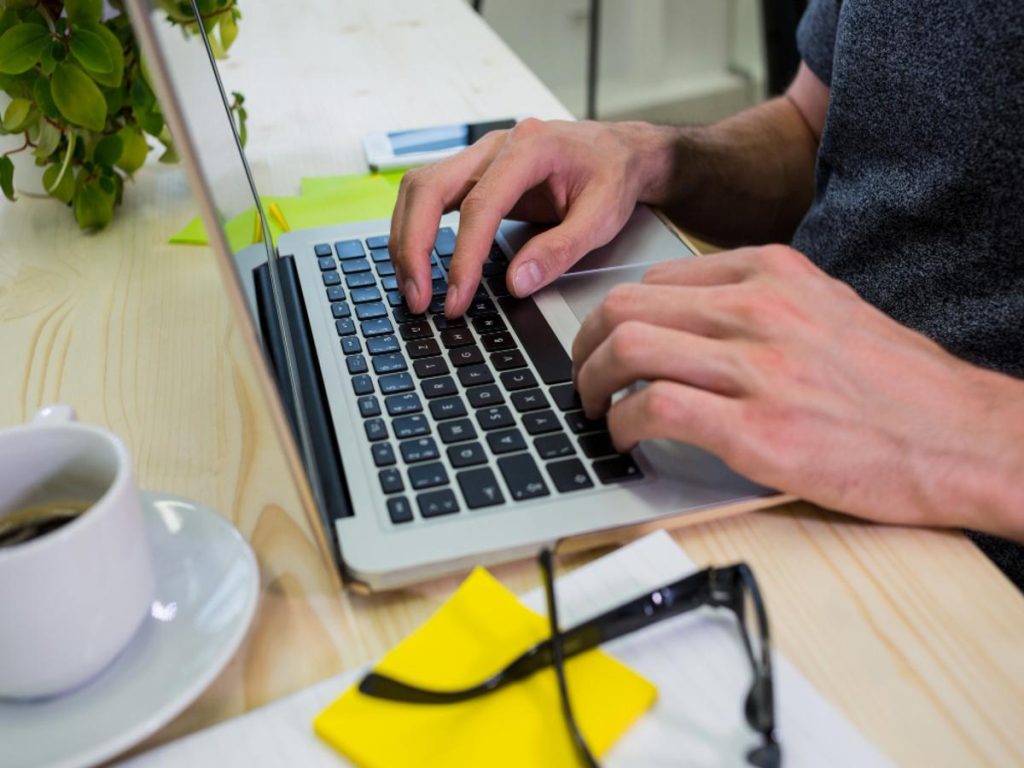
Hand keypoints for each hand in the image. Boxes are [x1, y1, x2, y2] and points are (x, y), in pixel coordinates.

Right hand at [389, 118, 667, 315]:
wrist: (620, 152)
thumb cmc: (613, 177)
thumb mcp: (602, 217)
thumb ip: (560, 250)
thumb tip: (516, 284)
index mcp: (530, 147)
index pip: (479, 204)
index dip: (462, 256)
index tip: (457, 297)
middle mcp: (495, 146)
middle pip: (429, 188)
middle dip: (413, 247)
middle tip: (418, 299)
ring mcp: (479, 157)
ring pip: (418, 189)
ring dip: (406, 240)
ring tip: (413, 289)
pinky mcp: (473, 173)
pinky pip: (428, 196)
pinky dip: (415, 230)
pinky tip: (418, 263)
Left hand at [572, 245, 1023, 536]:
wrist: (966, 436)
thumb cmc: (899, 385)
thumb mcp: (828, 310)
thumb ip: (761, 305)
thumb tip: (693, 323)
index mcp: (773, 272)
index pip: (658, 278)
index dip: (617, 315)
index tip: (607, 342)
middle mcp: (760, 307)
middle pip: (626, 305)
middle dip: (587, 345)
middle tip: (584, 377)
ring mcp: (758, 366)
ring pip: (629, 347)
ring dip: (592, 383)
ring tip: (596, 409)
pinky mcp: (757, 428)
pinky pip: (654, 409)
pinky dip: (622, 425)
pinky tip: (627, 439)